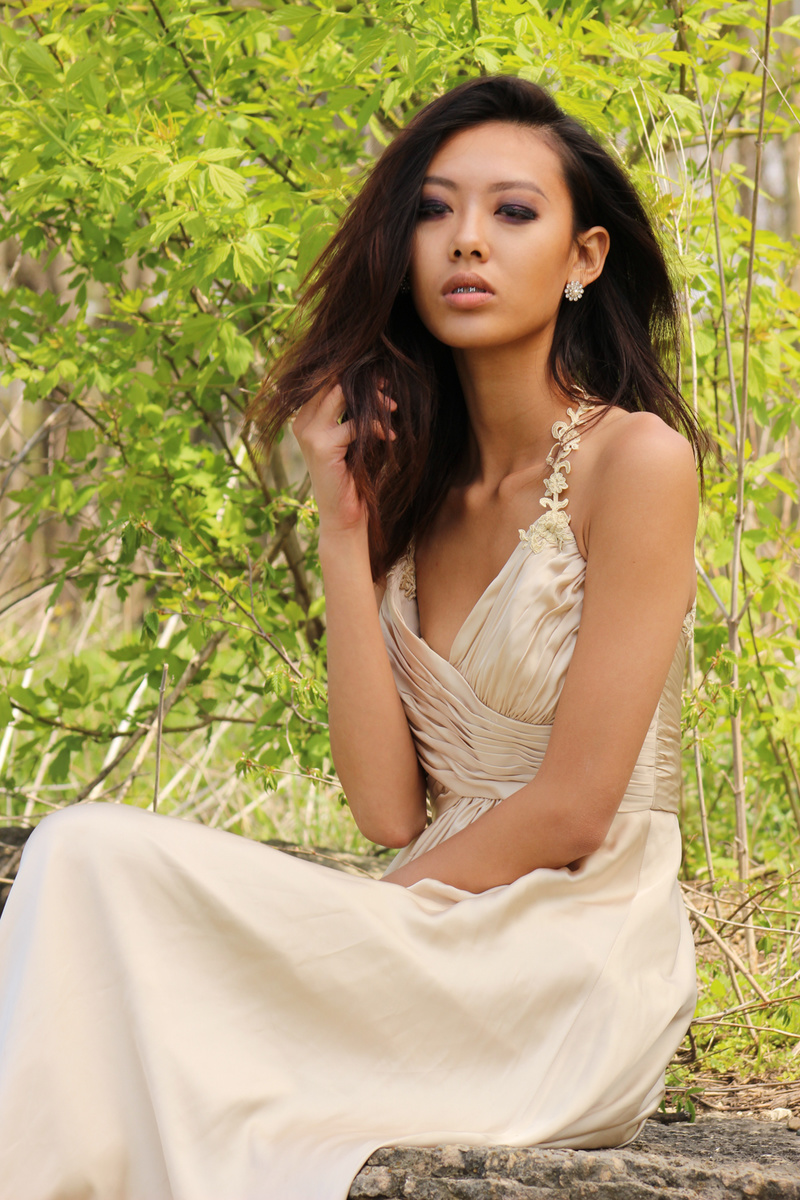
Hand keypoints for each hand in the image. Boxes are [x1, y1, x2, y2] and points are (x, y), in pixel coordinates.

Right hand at [292, 384, 394, 536]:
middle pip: (333, 383)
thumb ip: (354, 412)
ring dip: (373, 400)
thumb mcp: (353, 439)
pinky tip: (391, 438)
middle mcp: (301, 423)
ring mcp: (309, 434)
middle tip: (390, 391)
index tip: (382, 380)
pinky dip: (377, 427)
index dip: (355, 376)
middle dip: (365, 383)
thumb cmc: (353, 478)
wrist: (344, 516)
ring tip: (393, 408)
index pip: (327, 381)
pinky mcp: (322, 446)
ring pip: (342, 395)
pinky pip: (356, 424)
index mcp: (305, 418)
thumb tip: (375, 381)